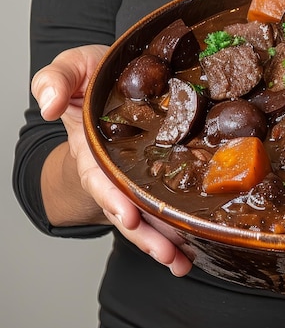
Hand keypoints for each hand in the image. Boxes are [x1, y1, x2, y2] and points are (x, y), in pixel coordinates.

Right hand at [32, 45, 192, 276]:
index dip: (111, 197)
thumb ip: (54, 80)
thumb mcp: (70, 66)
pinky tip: (193, 243)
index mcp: (91, 145)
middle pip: (126, 205)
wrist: (118, 73)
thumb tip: (49, 105)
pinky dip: (177, 222)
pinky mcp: (159, 168)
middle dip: (144, 232)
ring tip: (181, 261)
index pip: (98, 176)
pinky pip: (167, 197)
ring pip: (147, 210)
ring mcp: (136, 171)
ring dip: (163, 237)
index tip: (127, 216)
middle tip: (166, 254)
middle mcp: (113, 166)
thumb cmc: (93, 74)